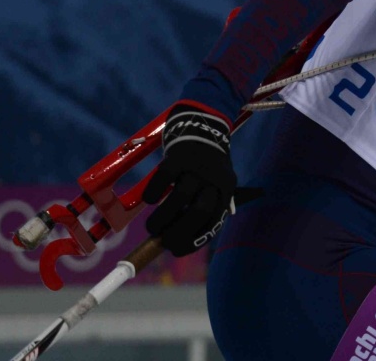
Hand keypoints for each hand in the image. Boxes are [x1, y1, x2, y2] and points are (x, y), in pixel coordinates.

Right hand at [142, 105, 236, 256]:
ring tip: (152, 227)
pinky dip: (153, 193)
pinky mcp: (178, 156)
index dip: (194, 239)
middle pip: (199, 211)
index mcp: (226, 189)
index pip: (214, 221)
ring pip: (180, 197)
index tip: (176, 249)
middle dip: (179, 232)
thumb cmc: (207, 165)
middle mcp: (214, 178)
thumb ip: (206, 207)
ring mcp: (196, 167)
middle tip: (162, 241)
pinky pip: (163, 178)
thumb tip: (183, 240)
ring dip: (162, 218)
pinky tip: (149, 200)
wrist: (203, 126)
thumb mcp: (217, 183)